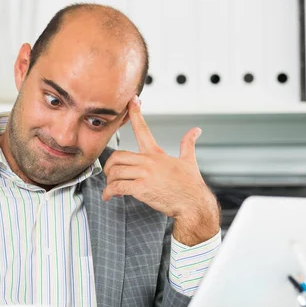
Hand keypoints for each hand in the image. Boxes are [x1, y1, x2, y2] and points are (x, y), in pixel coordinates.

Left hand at [102, 96, 219, 244]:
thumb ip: (188, 144)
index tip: (131, 102)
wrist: (193, 204)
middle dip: (109, 166)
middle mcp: (149, 161)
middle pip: (117, 156)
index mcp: (157, 154)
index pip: (143, 129)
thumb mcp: (189, 161)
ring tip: (111, 188)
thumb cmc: (190, 185)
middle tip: (109, 174)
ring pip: (115, 171)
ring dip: (109, 180)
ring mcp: (145, 175)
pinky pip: (117, 187)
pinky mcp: (141, 189)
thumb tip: (196, 130)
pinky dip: (109, 192)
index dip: (136, 114)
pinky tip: (109, 196)